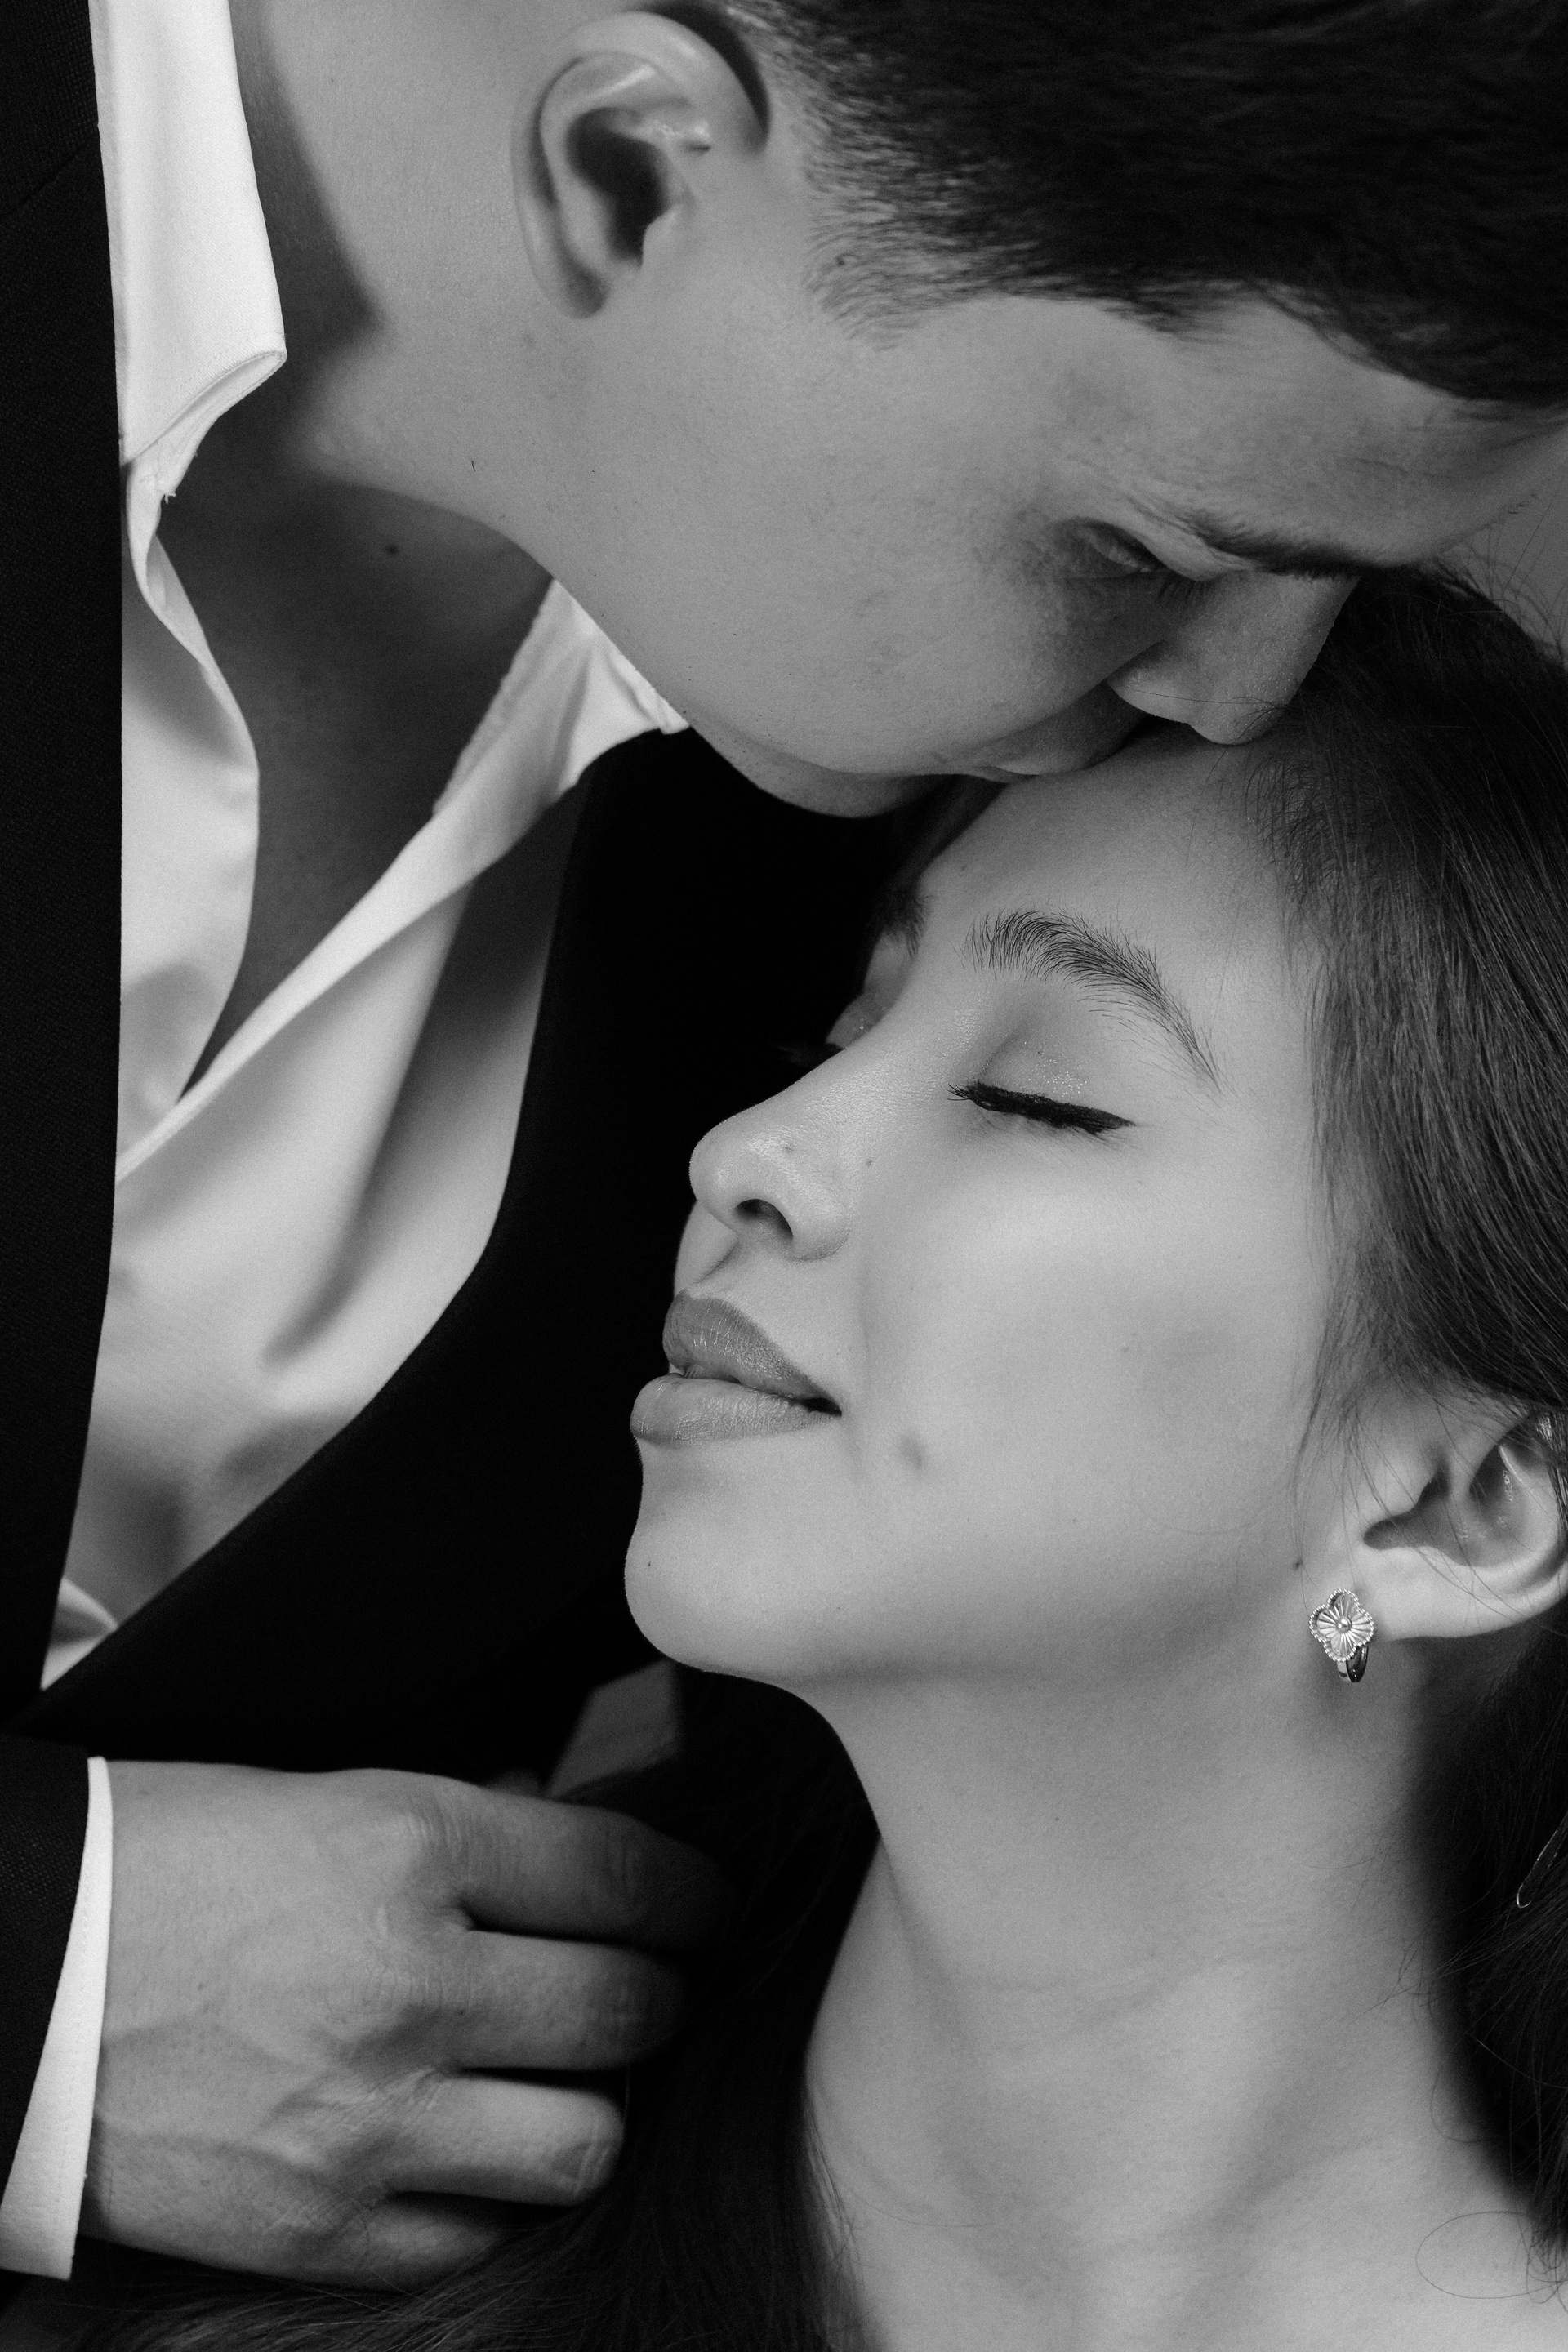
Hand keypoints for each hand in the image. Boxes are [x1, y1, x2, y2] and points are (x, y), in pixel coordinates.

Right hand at [84, 1761, 722, 2283]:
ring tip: (563, 2080)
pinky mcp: (317, 2227)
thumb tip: (559, 1833)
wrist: (11, 1976)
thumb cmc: (157, 1859)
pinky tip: (467, 2152)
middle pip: (627, 2009)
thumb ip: (456, 1826)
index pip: (625, 1875)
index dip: (693, 1894)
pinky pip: (475, 2235)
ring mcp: (367, 2119)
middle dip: (661, 1997)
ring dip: (591, 2108)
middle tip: (649, 1990)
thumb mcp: (317, 1796)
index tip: (708, 1907)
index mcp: (410, 1846)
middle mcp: (409, 1983)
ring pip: (584, 2142)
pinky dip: (488, 2197)